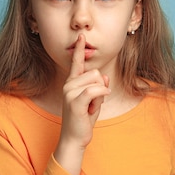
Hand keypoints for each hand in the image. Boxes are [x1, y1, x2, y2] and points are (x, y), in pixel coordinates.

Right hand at [54, 34, 109, 174]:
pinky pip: (95, 91)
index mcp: (72, 83)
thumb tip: (105, 78)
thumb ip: (99, 88)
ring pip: (97, 81)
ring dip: (100, 96)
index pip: (77, 62)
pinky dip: (101, 96)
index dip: (80, 49)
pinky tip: (98, 104)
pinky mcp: (75, 102)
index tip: (81, 36)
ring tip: (90, 108)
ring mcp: (70, 92)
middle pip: (96, 73)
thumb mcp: (95, 101)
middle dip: (101, 88)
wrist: (74, 138)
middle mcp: (69, 84)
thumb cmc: (84, 119)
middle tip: (92, 104)